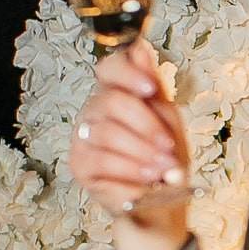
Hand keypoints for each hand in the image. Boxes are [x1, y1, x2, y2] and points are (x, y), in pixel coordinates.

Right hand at [66, 45, 192, 233]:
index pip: (109, 68)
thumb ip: (153, 85)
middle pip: (111, 102)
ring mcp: (84, 137)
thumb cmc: (165, 157)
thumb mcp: (168, 119)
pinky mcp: (80, 165)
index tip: (151, 89)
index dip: (127, 73)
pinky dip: (131, 171)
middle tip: (168, 147)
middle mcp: (94, 111)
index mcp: (116, 93)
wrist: (163, 201)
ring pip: (107, 134)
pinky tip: (147, 180)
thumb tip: (140, 48)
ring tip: (163, 169)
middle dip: (146, 126)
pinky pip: (102, 162)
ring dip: (142, 153)